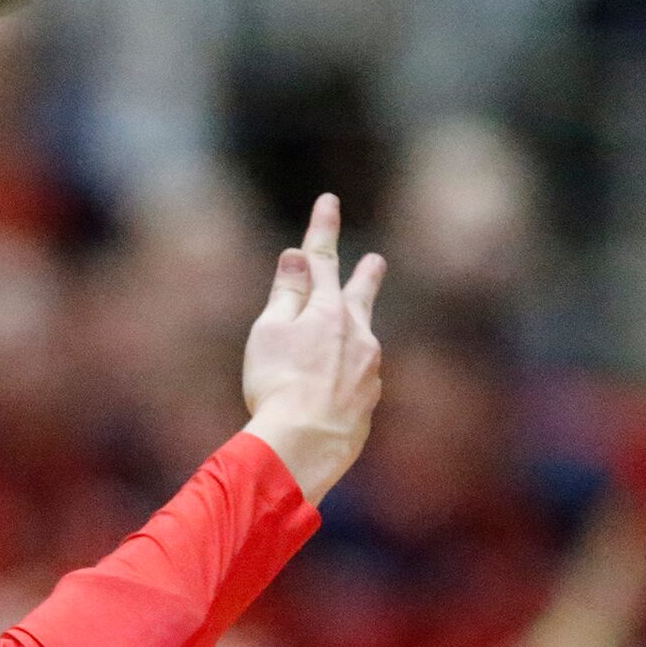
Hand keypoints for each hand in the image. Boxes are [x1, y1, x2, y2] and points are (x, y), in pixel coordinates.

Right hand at [240, 194, 385, 504]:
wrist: (304, 446)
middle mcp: (358, 335)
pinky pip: (358, 380)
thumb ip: (286, 293)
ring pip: (361, 341)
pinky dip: (345, 376)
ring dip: (353, 332)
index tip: (329, 201)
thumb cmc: (277, 386)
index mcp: (329, 311)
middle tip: (376, 261)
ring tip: (344, 336)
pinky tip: (330, 392)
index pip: (323, 260)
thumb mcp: (268, 333)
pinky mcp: (369, 404)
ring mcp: (369, 371)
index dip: (323, 228)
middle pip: (362, 297)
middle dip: (367, 276)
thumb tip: (296, 256)